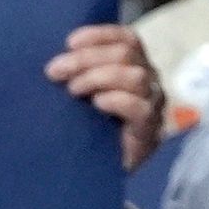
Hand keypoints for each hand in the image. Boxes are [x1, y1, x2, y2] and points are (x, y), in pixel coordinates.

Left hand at [44, 22, 165, 170]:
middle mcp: (149, 80)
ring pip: (135, 76)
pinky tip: (98, 104)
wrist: (97, 173)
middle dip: (86, 58)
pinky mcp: (151, 131)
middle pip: (126, 53)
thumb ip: (78, 72)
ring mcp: (153, 105)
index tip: (69, 42)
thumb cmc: (88, 127)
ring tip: (73, 91)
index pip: (127, 38)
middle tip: (55, 72)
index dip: (100, 35)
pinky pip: (140, 108)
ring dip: (98, 77)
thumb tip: (56, 58)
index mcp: (134, 65)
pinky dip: (117, 100)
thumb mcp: (81, 93)